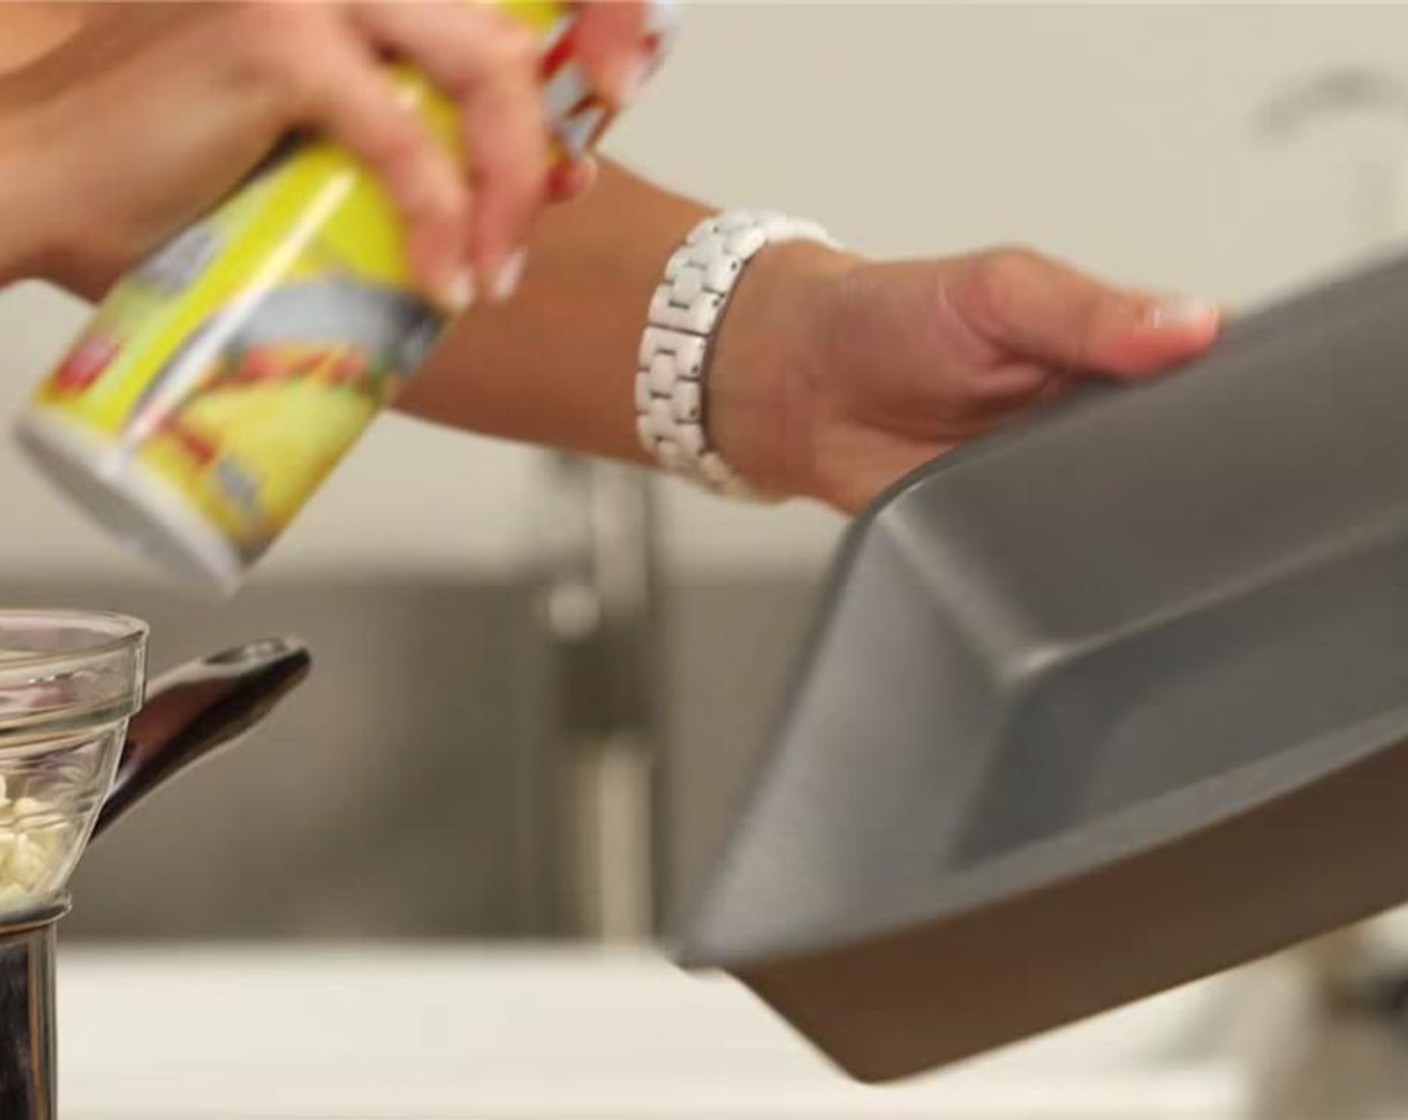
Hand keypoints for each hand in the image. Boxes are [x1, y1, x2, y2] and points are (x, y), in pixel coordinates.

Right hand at [0, 1, 651, 304]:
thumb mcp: (319, 152)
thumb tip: (519, 196)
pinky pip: (404, 138)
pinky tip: (444, 286)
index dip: (570, 68)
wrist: (46, 183)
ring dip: (506, 190)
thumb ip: (404, 146)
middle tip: (518, 254)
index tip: (577, 175)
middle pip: (502, 47)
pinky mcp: (275, 39)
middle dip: (539, 156)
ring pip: (480, 73)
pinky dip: (441, 219)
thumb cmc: (169, 178)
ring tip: (491, 277)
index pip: (493, 24)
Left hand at [711, 244, 1221, 511]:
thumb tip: (1194, 322)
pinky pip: (1058, 561)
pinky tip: (1064, 547)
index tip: (1250, 414)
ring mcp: (1054, 484)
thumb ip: (1091, 311)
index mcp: (1108, 352)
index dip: (1227, 400)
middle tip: (1166, 471)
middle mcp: (1091, 422)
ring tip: (1102, 507)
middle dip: (1177, 475)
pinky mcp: (1012, 535)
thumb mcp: (998, 291)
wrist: (802, 391)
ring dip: (1122, 523)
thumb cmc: (887, 320)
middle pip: (1171, 462)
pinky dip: (1066, 561)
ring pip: (1122, 522)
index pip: (1200, 381)